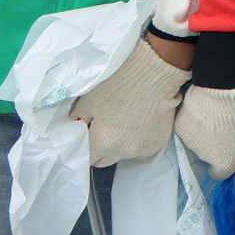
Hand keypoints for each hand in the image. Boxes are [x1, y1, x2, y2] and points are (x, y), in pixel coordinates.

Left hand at [71, 39, 190, 167]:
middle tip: (103, 129)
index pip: (87, 158)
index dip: (85, 147)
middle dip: (101, 150)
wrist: (153, 74)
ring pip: (124, 154)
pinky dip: (139, 139)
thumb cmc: (117, 84)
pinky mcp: (159, 142)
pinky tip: (141, 122)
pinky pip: (143, 148)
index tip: (87, 137)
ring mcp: (143, 149)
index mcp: (103, 143)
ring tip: (125, 122)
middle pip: (105, 160)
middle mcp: (123, 152)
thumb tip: (75, 131)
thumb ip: (78, 121)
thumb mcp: (88, 100)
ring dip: (121, 144)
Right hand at [174, 83, 234, 174]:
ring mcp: (191, 142)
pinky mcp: (180, 126)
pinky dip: (193, 118)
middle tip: (224, 126)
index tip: (228, 149)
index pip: (219, 173)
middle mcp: (205, 157)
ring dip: (202, 131)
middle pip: (207, 155)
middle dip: (213, 144)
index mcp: (226, 164)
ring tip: (214, 114)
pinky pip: (187, 125)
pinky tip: (203, 107)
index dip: (224, 161)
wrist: (226, 91)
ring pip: (196, 140)